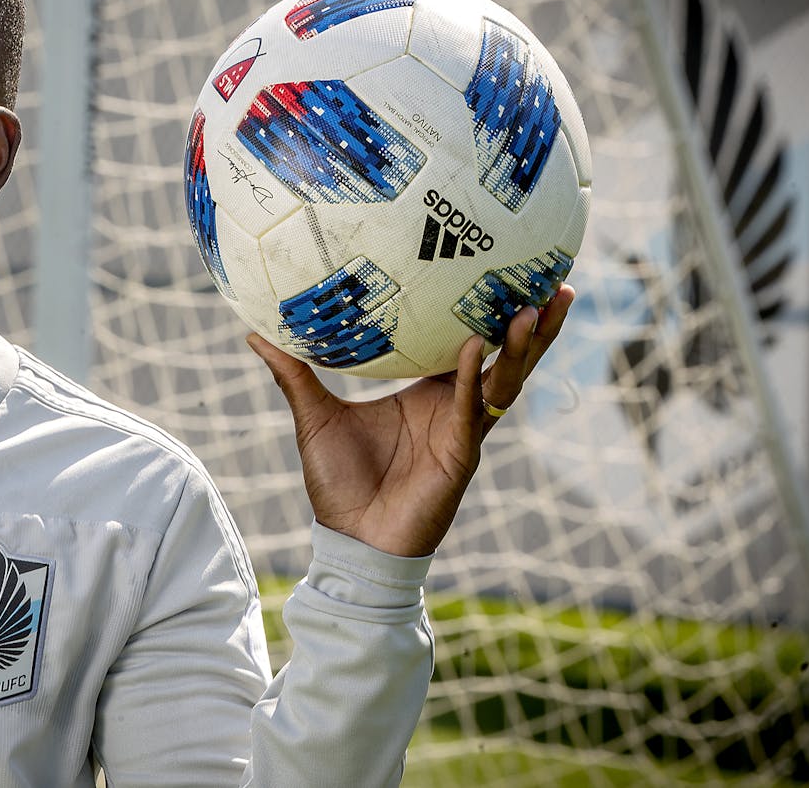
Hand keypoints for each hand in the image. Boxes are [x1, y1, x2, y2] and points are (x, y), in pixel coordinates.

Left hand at [248, 285, 574, 557]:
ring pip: (506, 379)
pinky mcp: (460, 456)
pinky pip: (473, 411)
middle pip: (505, 355)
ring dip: (525, 344)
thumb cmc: (338, 482)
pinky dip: (475, 378)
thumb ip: (293, 372)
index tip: (508, 267)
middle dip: (533, 321)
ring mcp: (464, 431)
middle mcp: (456, 407)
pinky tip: (475, 347)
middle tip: (554, 277)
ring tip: (539, 304)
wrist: (349, 540)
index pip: (469, 341)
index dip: (491, 310)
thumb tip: (255, 332)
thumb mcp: (312, 415)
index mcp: (430, 393)